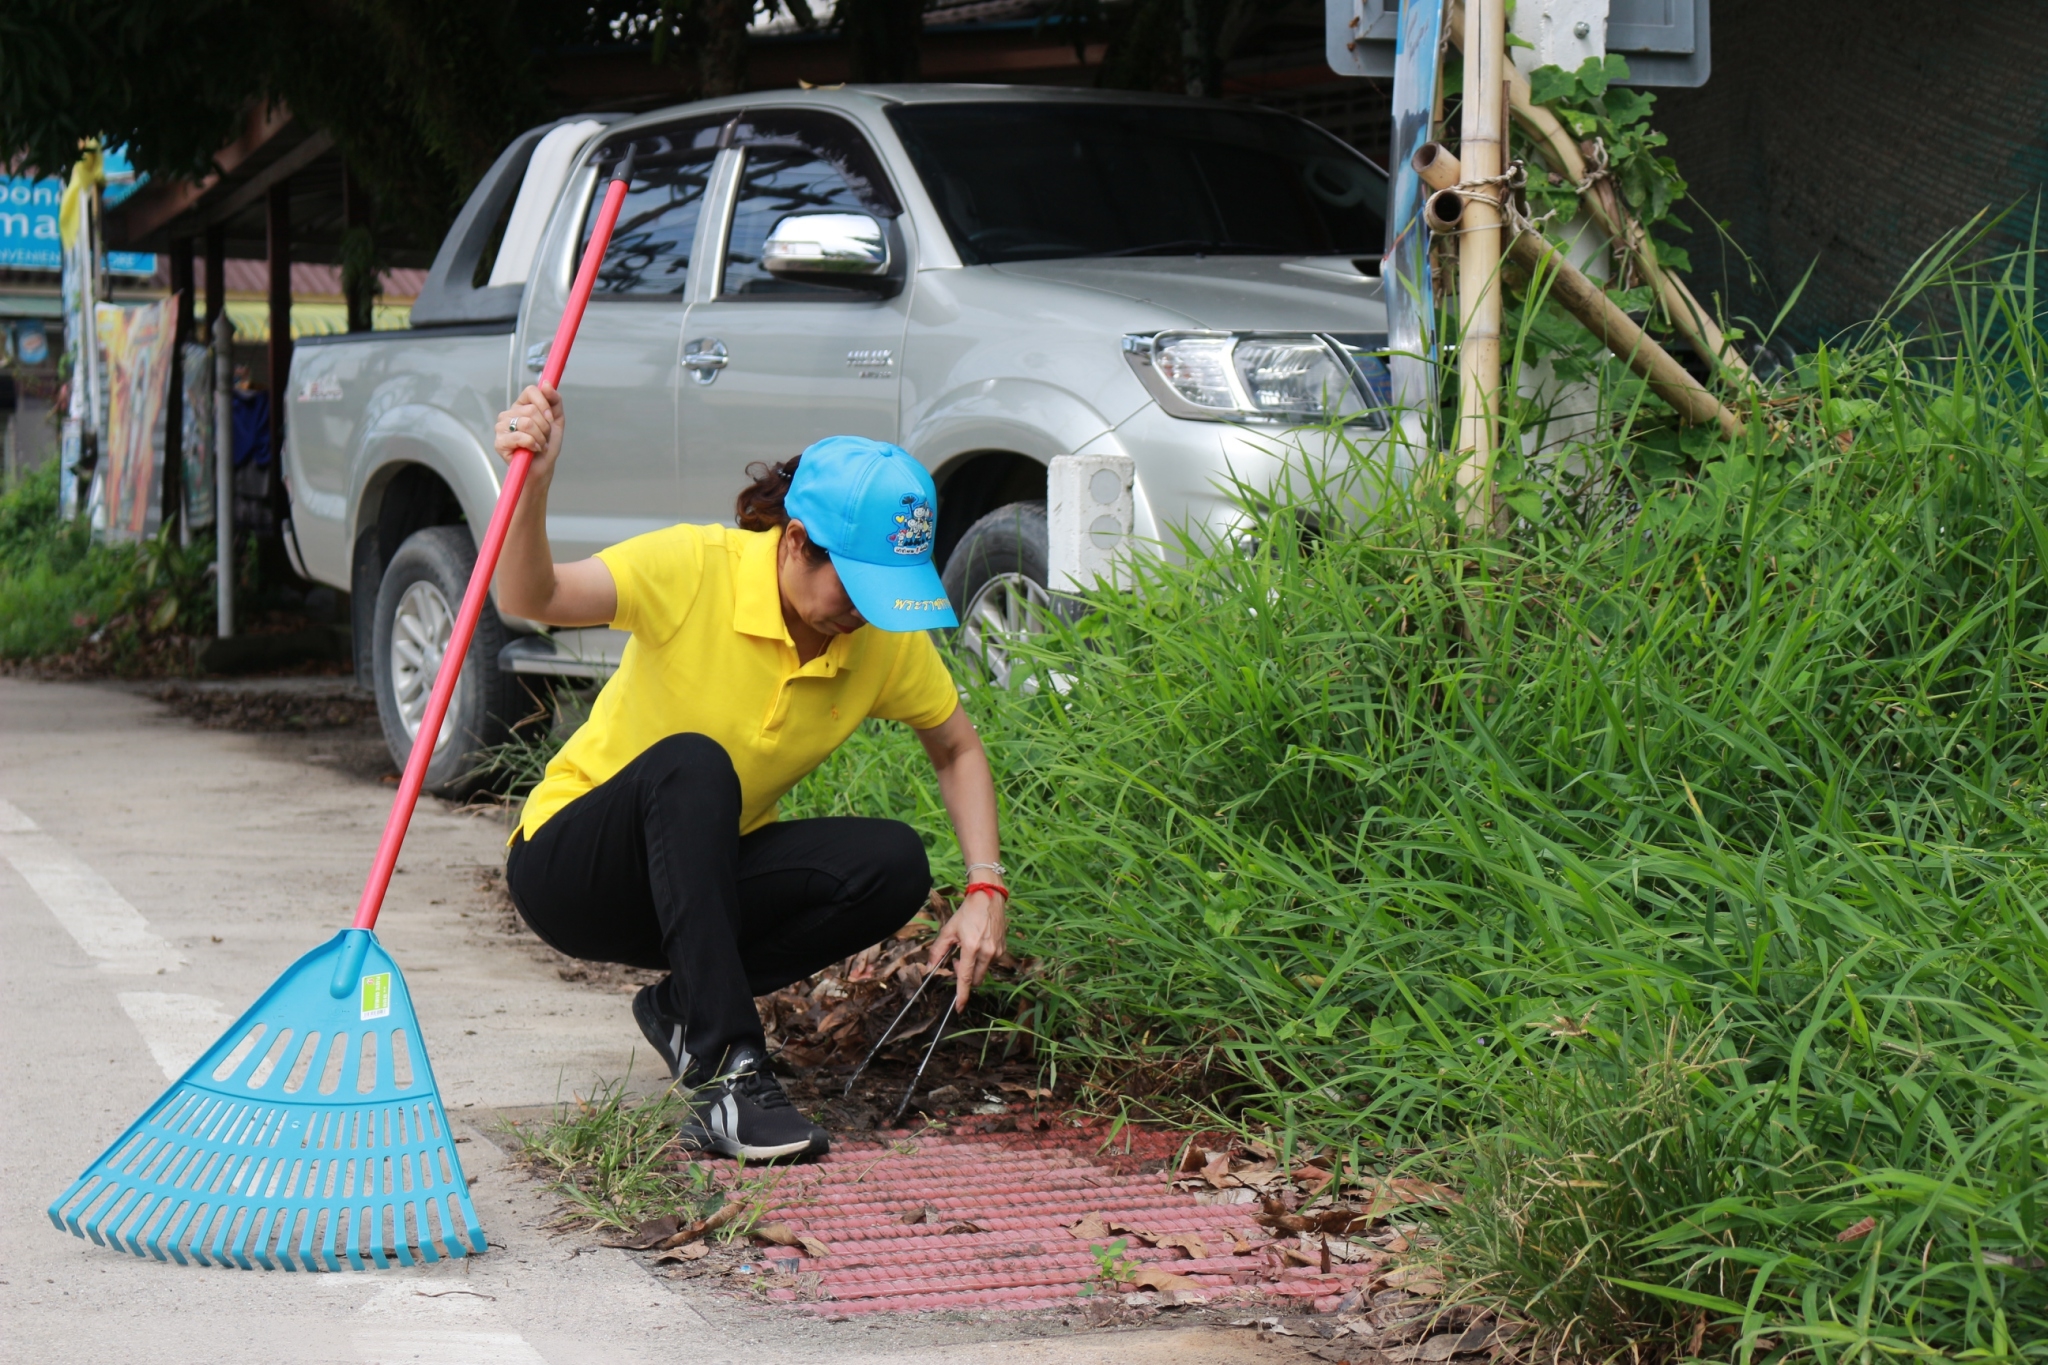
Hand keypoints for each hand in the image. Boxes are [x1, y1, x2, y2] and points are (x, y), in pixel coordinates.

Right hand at [493, 383, 563, 479]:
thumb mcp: (556, 421)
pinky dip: (533, 445)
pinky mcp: (499, 442)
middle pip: (532, 409)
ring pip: (527, 423)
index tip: (550, 419)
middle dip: (545, 427)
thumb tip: (547, 384)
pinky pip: (521, 437)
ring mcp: (502, 427)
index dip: (544, 404)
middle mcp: (509, 414)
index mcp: (521, 406)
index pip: (531, 391)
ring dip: (540, 438)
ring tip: (539, 444)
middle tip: (544, 437)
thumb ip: (554, 401)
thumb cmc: (546, 446)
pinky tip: (532, 450)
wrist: (542, 468)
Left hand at [931, 889, 1006, 1009]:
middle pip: (976, 979)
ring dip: (974, 967)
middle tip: (956, 961)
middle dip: (965, 976)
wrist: (989, 898)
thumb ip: (938, 950)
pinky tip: (978, 944)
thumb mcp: (948, 930)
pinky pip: (990, 962)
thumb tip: (930, 967)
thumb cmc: (967, 913)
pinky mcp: (1003, 949)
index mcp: (971, 947)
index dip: (962, 995)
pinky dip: (982, 960)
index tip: (959, 1008)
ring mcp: (997, 951)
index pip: (965, 977)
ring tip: (967, 949)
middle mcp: (987, 952)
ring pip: (983, 971)